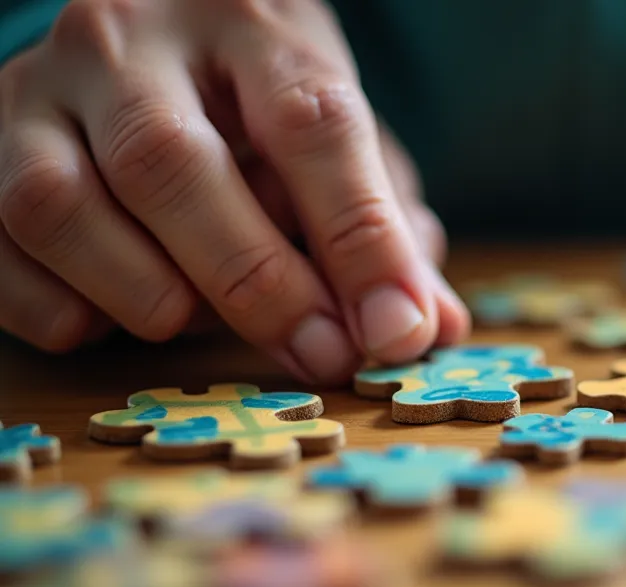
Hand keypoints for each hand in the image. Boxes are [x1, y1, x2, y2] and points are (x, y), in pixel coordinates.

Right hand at [0, 0, 468, 383]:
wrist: (145, 44)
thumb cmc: (260, 109)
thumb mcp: (341, 145)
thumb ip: (386, 229)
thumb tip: (425, 327)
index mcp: (250, 21)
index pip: (310, 122)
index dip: (359, 238)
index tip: (397, 330)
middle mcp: (130, 38)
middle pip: (172, 165)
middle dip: (257, 283)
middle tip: (322, 356)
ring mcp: (38, 88)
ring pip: (62, 207)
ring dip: (146, 296)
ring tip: (199, 322)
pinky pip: (0, 249)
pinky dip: (64, 308)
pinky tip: (118, 313)